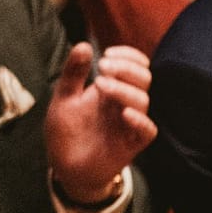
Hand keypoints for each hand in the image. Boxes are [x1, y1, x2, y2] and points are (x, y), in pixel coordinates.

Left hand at [46, 43, 155, 201]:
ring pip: (143, 100)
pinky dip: (140, 120)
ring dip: (124, 89)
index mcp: (112, 89)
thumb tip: (83, 44)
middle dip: (126, 69)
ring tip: (100, 85)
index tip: (108, 54)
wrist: (65, 167)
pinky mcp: (132, 144)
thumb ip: (73, 74)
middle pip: (143, 79)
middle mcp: (124, 103)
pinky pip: (147, 130)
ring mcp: (130, 123)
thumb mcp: (63, 99)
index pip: (135, 66)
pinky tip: (124, 114)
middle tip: (103, 66)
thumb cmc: (66, 132)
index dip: (129, 56)